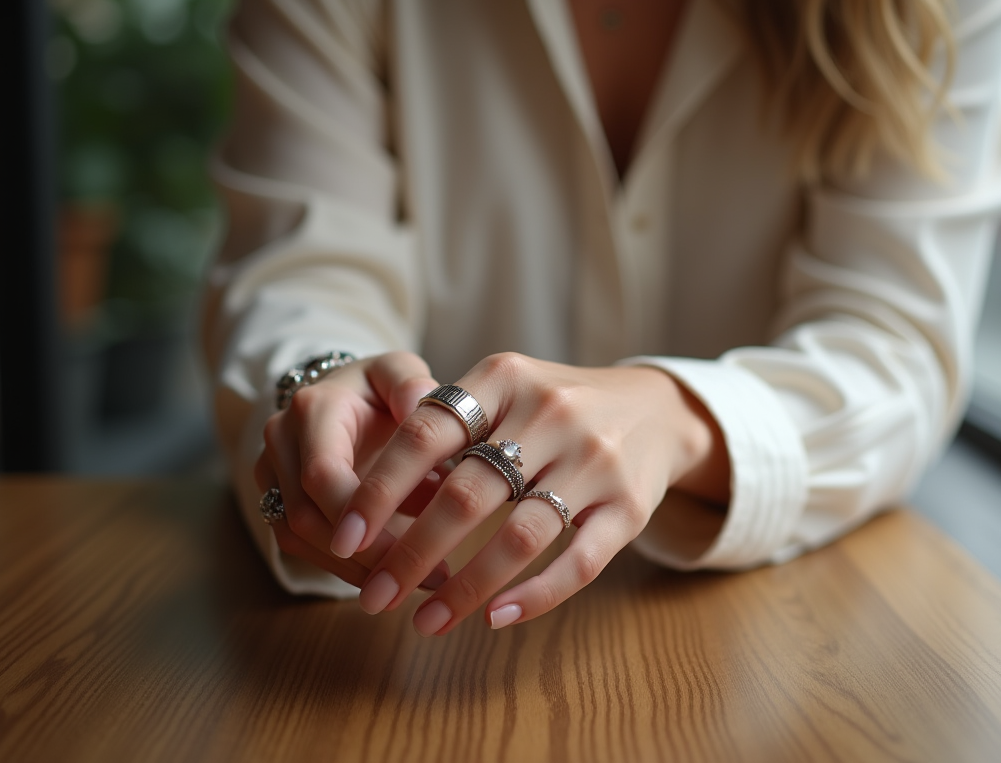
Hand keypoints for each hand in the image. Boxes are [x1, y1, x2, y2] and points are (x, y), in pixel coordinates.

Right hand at [254, 351, 451, 588]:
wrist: (340, 399)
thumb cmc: (379, 388)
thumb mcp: (398, 371)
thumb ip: (409, 382)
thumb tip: (421, 405)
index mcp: (313, 409)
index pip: (321, 473)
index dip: (355, 514)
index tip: (404, 547)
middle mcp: (281, 442)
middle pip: (307, 514)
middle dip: (365, 553)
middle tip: (427, 575)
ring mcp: (271, 475)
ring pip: (300, 538)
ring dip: (357, 569)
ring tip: (417, 584)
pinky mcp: (277, 503)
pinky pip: (303, 548)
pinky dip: (345, 568)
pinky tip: (390, 579)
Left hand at [330, 352, 729, 634]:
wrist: (656, 408)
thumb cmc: (556, 406)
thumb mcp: (504, 390)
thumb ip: (448, 424)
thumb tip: (365, 494)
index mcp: (506, 378)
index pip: (426, 434)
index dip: (379, 490)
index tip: (344, 538)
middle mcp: (551, 414)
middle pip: (467, 494)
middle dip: (410, 553)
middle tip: (373, 597)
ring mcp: (595, 462)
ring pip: (520, 537)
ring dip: (465, 589)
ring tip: (425, 622)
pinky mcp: (629, 507)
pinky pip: (579, 562)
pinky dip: (535, 596)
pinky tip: (496, 618)